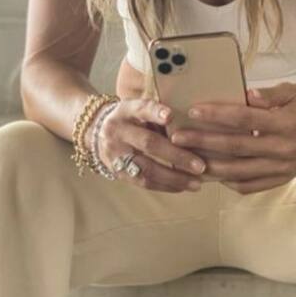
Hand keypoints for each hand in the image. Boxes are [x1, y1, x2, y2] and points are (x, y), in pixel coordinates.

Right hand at [91, 98, 207, 192]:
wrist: (95, 132)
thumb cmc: (130, 119)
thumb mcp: (137, 108)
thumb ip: (157, 114)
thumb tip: (193, 125)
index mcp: (125, 111)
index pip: (141, 109)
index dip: (155, 112)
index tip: (170, 115)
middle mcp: (118, 131)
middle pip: (148, 143)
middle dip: (176, 156)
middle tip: (200, 165)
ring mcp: (116, 154)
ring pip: (147, 168)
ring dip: (174, 178)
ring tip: (197, 183)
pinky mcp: (117, 172)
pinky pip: (143, 182)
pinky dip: (165, 186)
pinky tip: (183, 187)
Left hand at [170, 83, 295, 193]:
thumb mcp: (293, 92)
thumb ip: (269, 94)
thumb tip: (245, 94)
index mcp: (284, 123)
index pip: (244, 119)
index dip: (218, 115)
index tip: (194, 111)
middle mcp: (281, 149)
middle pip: (235, 147)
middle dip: (203, 142)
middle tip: (177, 137)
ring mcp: (281, 168)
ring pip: (238, 172)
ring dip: (210, 166)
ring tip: (186, 159)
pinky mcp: (280, 179)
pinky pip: (250, 186)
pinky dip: (229, 182)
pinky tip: (212, 173)